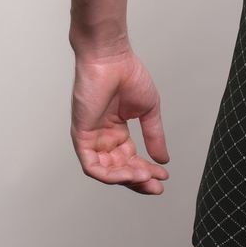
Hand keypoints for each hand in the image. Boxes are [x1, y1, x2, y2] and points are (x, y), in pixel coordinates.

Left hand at [70, 49, 170, 194]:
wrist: (112, 59)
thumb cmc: (128, 76)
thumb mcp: (148, 111)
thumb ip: (154, 136)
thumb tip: (163, 159)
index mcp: (117, 130)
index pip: (130, 159)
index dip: (147, 170)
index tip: (163, 176)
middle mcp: (103, 137)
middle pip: (119, 169)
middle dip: (139, 180)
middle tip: (157, 187)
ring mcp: (91, 137)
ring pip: (106, 171)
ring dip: (127, 179)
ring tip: (146, 178)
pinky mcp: (81, 136)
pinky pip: (92, 165)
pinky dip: (109, 174)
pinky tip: (129, 174)